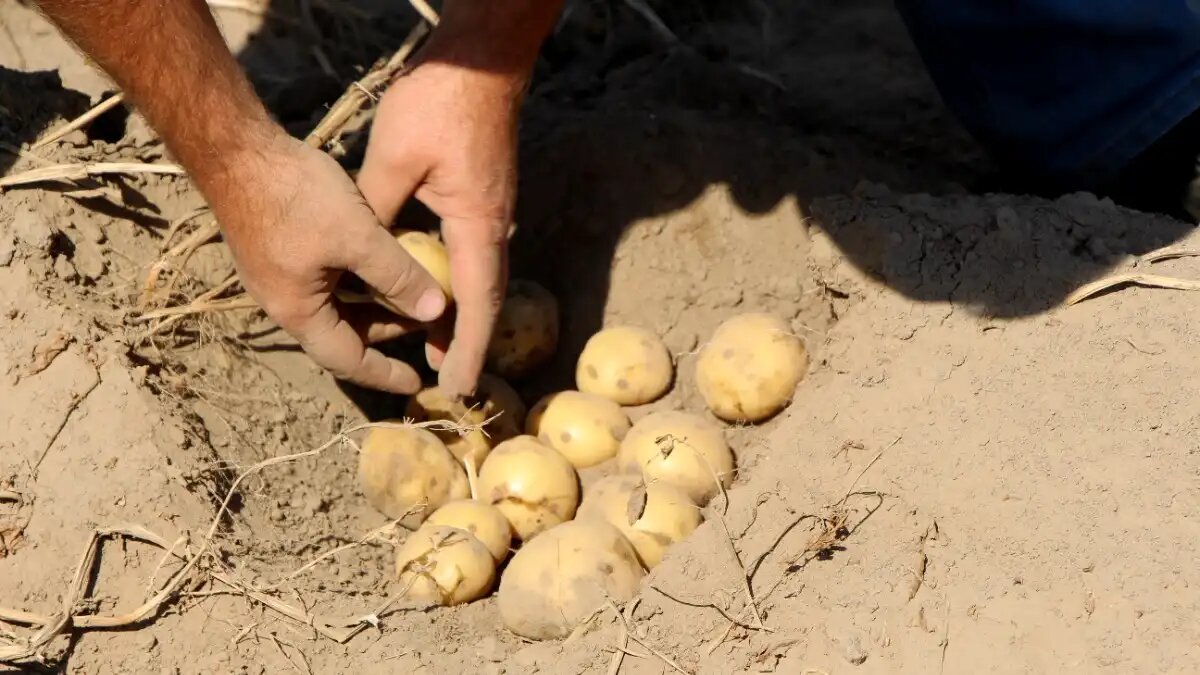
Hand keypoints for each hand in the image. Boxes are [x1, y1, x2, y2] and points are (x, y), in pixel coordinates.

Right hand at [209, 136, 447, 393]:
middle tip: (427, 325)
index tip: (417, 385)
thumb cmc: (296, 196)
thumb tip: (436, 310)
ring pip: (336, 305)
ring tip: (415, 295)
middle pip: (343, 334)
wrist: (235, 149)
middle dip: (386, 334)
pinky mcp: (280, 250)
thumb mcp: (359, 238)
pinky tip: (384, 261)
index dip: (386, 374)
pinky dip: (358, 281)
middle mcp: (285, 303)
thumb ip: (399, 276)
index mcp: (299, 313)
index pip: (349, 361)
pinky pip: (326, 281)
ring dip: (374, 304)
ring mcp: (279, 276)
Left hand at [356, 60, 524, 395]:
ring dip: (461, 315)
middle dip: (467, 342)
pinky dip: (456, 284)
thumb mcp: (394, 158)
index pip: (477, 303)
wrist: (483, 60)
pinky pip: (473, 255)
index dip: (468, 348)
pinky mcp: (484, 198)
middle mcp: (494, 226)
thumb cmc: (441, 102)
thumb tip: (366, 258)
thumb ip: (380, 213)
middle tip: (449, 382)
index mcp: (477, 223)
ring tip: (438, 349)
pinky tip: (433, 291)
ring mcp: (493, 212)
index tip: (460, 386)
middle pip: (484, 299)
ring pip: (479, 278)